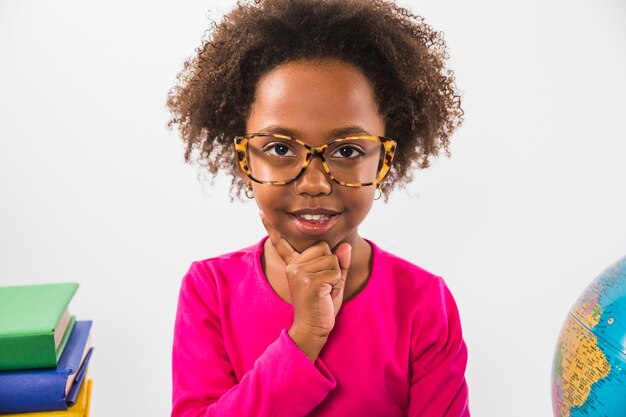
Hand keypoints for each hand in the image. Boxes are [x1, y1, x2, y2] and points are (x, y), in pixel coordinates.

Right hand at [260, 211, 350, 358]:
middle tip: (323, 285)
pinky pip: (335, 272)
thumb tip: (345, 246)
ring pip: (332, 259)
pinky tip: (325, 295)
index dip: (271, 227)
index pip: (283, 243)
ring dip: (335, 276)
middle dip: (331, 266)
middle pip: (324, 247)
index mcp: (294, 264)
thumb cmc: (321, 305)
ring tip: (324, 291)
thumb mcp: (332, 281)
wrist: (313, 328)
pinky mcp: (309, 280)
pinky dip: (336, 284)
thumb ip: (337, 262)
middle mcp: (293, 265)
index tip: (261, 212)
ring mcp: (299, 272)